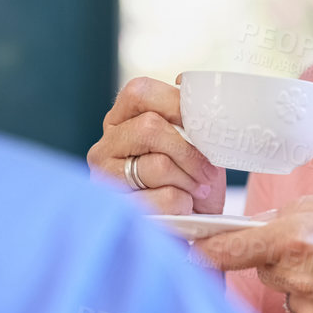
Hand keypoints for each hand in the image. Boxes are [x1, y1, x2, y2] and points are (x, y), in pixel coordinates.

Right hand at [88, 76, 225, 214]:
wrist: (192, 230)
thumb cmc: (193, 182)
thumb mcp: (195, 144)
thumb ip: (187, 115)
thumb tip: (181, 81)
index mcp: (122, 120)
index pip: (140, 92)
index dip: (177, 104)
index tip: (204, 126)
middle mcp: (105, 146)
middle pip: (149, 127)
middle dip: (188, 151)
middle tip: (208, 172)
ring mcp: (104, 179)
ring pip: (157, 166)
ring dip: (190, 181)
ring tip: (196, 193)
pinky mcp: (117, 210)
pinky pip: (164, 199)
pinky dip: (185, 205)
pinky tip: (182, 210)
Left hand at [195, 191, 312, 312]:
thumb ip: (301, 210)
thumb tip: (262, 222)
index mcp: (299, 239)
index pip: (228, 249)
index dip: (201, 248)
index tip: (182, 248)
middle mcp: (298, 281)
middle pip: (262, 267)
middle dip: (281, 255)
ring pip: (288, 291)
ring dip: (305, 280)